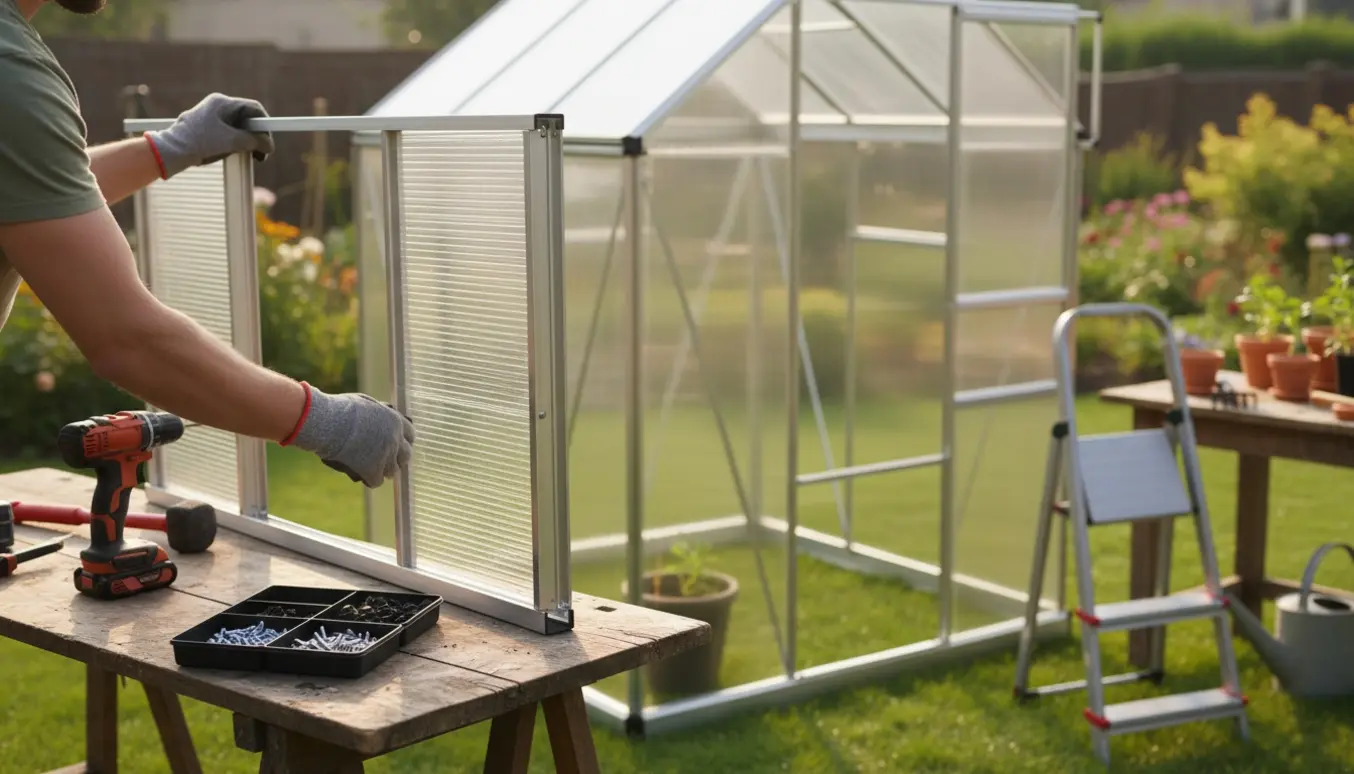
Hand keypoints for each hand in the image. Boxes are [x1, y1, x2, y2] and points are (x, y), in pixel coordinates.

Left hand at [145, 93, 275, 178]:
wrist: (172, 151)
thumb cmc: (199, 143)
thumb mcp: (232, 142)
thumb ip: (254, 141)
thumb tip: (269, 144)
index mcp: (223, 103)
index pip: (254, 108)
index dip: (266, 124)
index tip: (270, 140)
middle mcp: (217, 106)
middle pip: (247, 118)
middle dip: (257, 136)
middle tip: (262, 152)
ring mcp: (211, 116)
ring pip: (239, 127)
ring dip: (247, 141)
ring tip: (250, 155)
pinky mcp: (207, 127)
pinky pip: (229, 132)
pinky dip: (237, 143)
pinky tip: (237, 153)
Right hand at [288, 386, 414, 488]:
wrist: (329, 423)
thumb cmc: (342, 410)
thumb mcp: (367, 404)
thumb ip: (379, 413)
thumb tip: (383, 412)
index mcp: (396, 421)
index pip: (410, 435)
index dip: (403, 440)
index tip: (397, 444)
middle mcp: (395, 440)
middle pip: (406, 455)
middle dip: (397, 458)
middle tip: (386, 459)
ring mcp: (385, 456)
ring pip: (392, 471)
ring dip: (383, 470)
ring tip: (372, 467)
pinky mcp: (373, 470)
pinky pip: (377, 481)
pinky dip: (370, 479)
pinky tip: (363, 475)